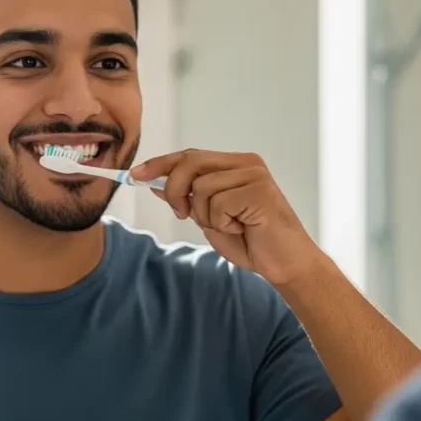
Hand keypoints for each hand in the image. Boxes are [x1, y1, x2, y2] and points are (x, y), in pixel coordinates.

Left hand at [131, 149, 323, 285]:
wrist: (284, 265)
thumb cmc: (251, 242)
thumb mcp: (209, 218)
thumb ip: (187, 199)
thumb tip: (153, 183)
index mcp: (234, 164)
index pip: (189, 155)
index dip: (159, 164)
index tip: (135, 175)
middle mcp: (246, 163)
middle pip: (190, 163)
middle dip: (175, 190)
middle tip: (183, 215)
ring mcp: (254, 175)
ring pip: (200, 188)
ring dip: (206, 215)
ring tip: (231, 225)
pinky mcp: (259, 190)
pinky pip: (217, 204)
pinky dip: (222, 223)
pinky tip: (242, 228)